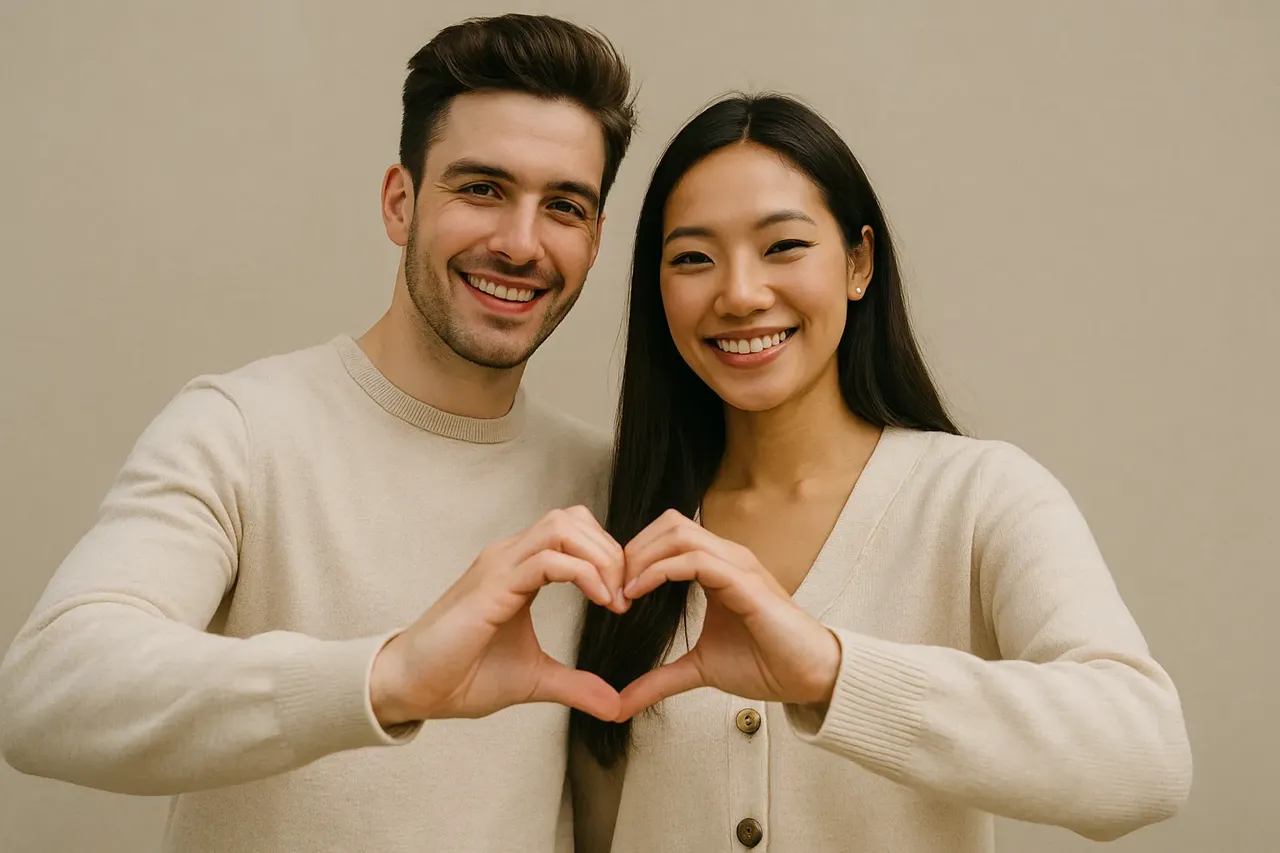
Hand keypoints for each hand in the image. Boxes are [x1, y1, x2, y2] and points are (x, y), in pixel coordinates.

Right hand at [370, 506, 627, 725]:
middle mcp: (510, 556)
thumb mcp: (535, 680)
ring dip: (602, 557)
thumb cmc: (462, 675)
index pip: (574, 531)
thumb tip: (616, 705)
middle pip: (574, 518)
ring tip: (614, 598)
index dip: (609, 556)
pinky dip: (585, 574)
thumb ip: (576, 685)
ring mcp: (500, 566)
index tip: (625, 599)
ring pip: (564, 527)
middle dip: (612, 551)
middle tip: (626, 595)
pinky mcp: (493, 586)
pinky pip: (549, 560)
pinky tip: (600, 601)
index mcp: (520, 568)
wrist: (413, 689)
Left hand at [616, 509, 841, 720]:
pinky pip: (696, 560)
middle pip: (668, 524)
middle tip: (611, 586)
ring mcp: (737, 565)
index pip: (667, 535)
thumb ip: (660, 679)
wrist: (808, 677)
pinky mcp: (744, 582)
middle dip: (633, 550)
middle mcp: (727, 557)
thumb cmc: (765, 663)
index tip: (611, 589)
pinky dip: (660, 571)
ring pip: (679, 533)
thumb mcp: (699, 669)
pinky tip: (639, 592)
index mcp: (717, 567)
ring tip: (623, 590)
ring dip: (642, 557)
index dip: (634, 555)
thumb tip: (621, 703)